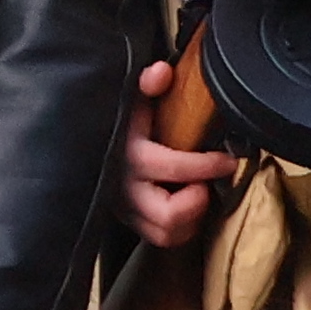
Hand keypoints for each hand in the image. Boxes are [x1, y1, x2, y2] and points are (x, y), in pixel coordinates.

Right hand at [120, 58, 240, 252]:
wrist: (82, 138)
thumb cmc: (116, 118)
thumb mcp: (130, 97)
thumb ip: (147, 84)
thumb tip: (163, 72)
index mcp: (131, 154)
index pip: (175, 167)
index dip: (208, 165)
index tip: (228, 160)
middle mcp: (126, 188)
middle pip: (168, 215)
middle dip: (195, 202)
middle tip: (204, 185)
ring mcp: (125, 208)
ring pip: (165, 233)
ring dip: (189, 217)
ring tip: (195, 194)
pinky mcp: (127, 221)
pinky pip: (159, 237)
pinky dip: (180, 227)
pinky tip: (184, 205)